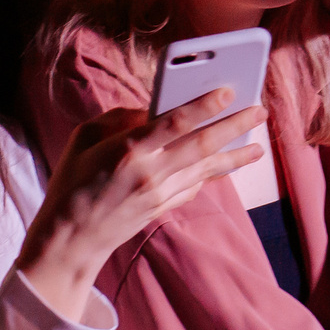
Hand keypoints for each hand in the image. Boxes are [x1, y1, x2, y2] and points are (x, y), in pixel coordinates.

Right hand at [21, 91, 268, 320]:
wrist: (69, 239)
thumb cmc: (71, 182)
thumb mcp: (83, 139)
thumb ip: (119, 118)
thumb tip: (151, 108)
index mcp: (128, 149)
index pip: (175, 122)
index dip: (204, 105)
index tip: (229, 90)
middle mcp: (150, 172)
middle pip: (202, 144)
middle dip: (235, 125)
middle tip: (260, 110)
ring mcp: (159, 193)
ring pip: (207, 169)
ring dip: (235, 156)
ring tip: (258, 146)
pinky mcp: (163, 208)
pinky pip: (194, 186)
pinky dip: (211, 174)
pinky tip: (225, 164)